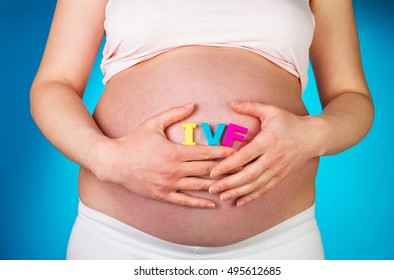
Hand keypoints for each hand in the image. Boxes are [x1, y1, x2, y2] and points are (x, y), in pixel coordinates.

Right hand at [95, 103, 234, 208]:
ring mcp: (169, 184)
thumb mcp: (153, 124)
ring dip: (216, 185)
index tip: (235, 152)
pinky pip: (184, 201)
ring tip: (232, 184)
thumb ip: (174, 113)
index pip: (204, 153)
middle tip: (240, 168)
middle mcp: (174, 170)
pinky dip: (200, 203)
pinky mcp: (163, 195)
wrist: (113, 162)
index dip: (222, 152)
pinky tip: (212, 203)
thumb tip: (193, 104)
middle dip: (225, 168)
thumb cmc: (133, 141)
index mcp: (174, 152)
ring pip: (198, 186)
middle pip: (205, 169)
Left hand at [209, 101, 319, 206]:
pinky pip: (264, 189)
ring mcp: (278, 169)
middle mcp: (273, 158)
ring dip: (238, 192)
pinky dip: (251, 197)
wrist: (313, 137)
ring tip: (222, 196)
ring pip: (256, 185)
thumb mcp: (271, 111)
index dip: (228, 165)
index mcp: (268, 141)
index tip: (214, 171)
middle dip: (229, 183)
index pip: (245, 156)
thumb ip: (250, 106)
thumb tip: (229, 103)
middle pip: (248, 175)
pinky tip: (239, 202)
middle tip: (213, 188)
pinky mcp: (281, 176)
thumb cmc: (290, 122)